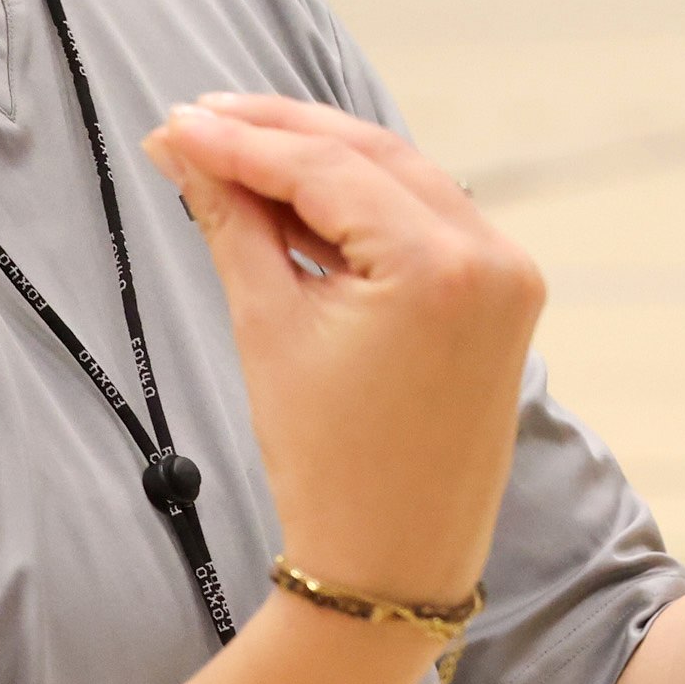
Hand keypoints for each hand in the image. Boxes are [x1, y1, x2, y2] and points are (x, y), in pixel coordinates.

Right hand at [138, 92, 541, 608]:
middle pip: (373, 156)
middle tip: (197, 119)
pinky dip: (364, 205)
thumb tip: (187, 149)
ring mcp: (508, 275)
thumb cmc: (329, 464)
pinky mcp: (505, 296)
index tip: (176, 124)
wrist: (391, 563)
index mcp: (439, 266)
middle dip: (281, 134)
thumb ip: (233, 223)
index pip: (328, 169)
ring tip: (233, 149)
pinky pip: (428, 221)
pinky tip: (297, 195)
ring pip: (403, 180)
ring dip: (321, 162)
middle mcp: (491, 256)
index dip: (243, 140)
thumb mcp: (269, 329)